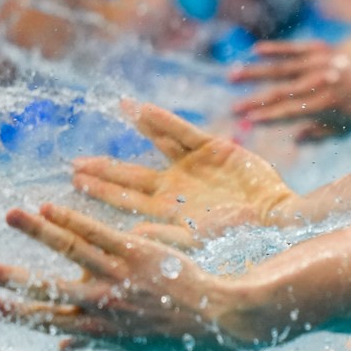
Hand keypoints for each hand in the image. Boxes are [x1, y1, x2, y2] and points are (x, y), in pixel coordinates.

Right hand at [0, 204, 255, 350]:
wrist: (219, 318)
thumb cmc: (178, 332)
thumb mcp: (133, 345)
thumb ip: (96, 341)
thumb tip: (64, 347)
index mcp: (99, 329)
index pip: (48, 320)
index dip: (16, 312)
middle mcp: (103, 304)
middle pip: (48, 287)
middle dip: (12, 277)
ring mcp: (119, 276)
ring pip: (69, 250)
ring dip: (36, 232)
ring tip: (11, 216)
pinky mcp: (138, 254)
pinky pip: (98, 233)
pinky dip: (71, 219)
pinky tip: (50, 207)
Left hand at [72, 100, 296, 237]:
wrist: (274, 217)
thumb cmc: (240, 235)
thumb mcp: (200, 240)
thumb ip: (166, 235)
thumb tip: (132, 234)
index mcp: (169, 211)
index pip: (127, 199)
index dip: (102, 189)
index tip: (76, 181)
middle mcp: (177, 187)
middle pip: (133, 175)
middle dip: (105, 169)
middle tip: (76, 163)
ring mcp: (194, 166)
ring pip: (158, 143)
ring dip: (138, 128)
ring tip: (118, 110)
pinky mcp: (214, 148)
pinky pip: (183, 131)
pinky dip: (162, 121)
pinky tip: (141, 110)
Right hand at [229, 40, 350, 140]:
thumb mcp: (345, 128)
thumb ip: (319, 134)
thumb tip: (293, 139)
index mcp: (327, 104)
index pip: (290, 112)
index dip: (267, 117)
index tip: (246, 121)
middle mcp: (322, 82)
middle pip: (280, 92)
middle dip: (254, 101)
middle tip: (232, 108)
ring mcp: (321, 63)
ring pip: (282, 67)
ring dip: (255, 72)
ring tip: (232, 75)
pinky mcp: (322, 49)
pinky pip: (295, 47)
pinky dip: (276, 49)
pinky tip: (256, 50)